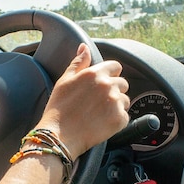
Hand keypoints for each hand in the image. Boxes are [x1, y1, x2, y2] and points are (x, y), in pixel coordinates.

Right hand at [37, 43, 129, 158]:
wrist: (60, 135)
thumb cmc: (59, 109)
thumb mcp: (65, 81)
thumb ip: (78, 63)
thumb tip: (85, 47)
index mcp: (95, 74)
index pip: (116, 66)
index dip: (110, 74)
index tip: (103, 84)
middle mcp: (108, 85)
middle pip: (122, 83)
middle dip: (114, 90)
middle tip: (98, 102)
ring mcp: (115, 103)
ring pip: (125, 100)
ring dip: (116, 105)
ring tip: (99, 114)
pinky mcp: (119, 119)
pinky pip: (124, 117)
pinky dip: (116, 120)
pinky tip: (102, 123)